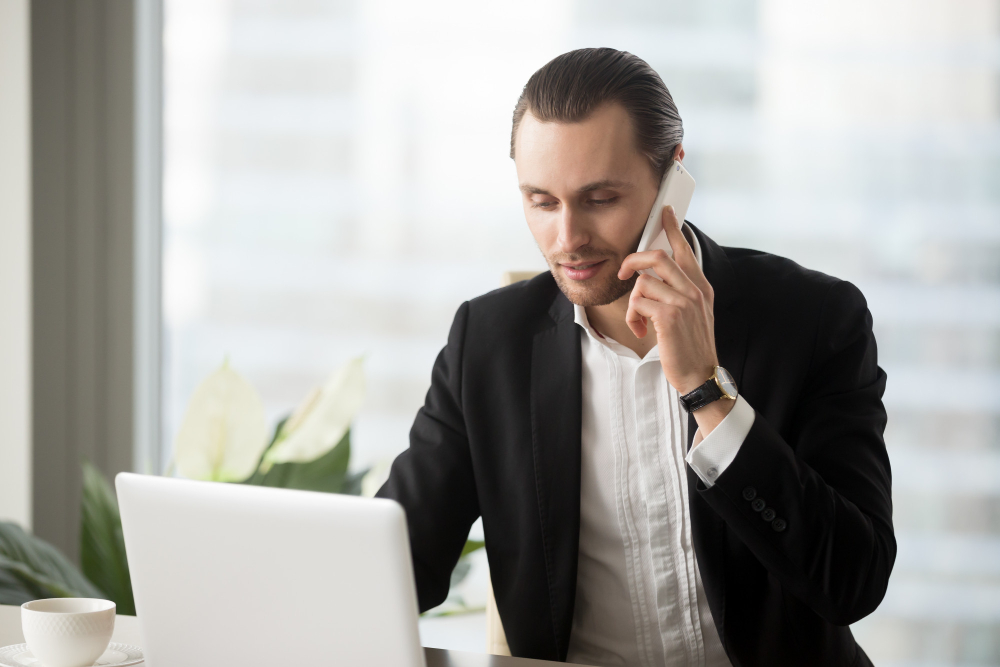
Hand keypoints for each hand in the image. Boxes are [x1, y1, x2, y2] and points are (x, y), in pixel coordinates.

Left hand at [617, 206, 723, 405]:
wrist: (700, 374)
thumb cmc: (690, 346)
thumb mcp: (694, 314)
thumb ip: (680, 292)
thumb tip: (652, 277)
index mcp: (701, 287)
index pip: (685, 250)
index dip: (672, 229)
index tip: (665, 212)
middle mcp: (694, 290)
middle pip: (657, 257)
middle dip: (632, 261)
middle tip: (623, 271)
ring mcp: (683, 302)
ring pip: (642, 283)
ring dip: (633, 305)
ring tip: (640, 321)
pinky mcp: (669, 316)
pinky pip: (637, 302)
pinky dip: (633, 318)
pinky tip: (642, 331)